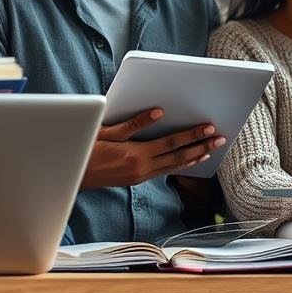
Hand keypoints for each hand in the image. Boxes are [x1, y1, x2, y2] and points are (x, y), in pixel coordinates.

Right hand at [80, 109, 223, 189]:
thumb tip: (157, 113)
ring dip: (194, 157)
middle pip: (178, 157)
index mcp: (135, 154)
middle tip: (220, 139)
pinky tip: (188, 160)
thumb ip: (134, 124)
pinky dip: (180, 165)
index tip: (208, 128)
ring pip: (174, 166)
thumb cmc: (85, 149)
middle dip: (201, 147)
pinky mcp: (136, 179)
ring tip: (210, 151)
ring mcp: (140, 176)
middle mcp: (141, 168)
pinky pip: (164, 171)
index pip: (171, 143)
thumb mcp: (107, 132)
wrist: (71, 175)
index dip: (191, 135)